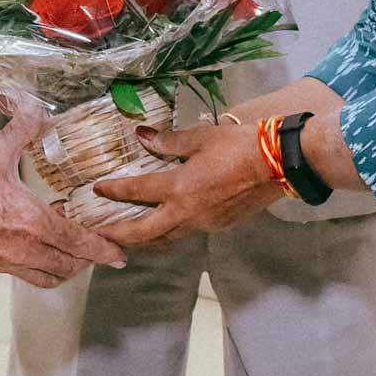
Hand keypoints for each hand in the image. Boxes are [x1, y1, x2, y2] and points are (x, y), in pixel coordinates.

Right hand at [0, 112, 124, 287]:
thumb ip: (21, 130)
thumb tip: (38, 110)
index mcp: (32, 223)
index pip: (79, 242)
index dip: (102, 249)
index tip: (119, 254)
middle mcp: (24, 249)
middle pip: (68, 266)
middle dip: (87, 260)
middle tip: (97, 251)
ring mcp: (5, 262)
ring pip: (46, 276)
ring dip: (64, 269)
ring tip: (70, 255)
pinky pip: (24, 275)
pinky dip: (39, 268)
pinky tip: (34, 250)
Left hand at [91, 123, 283, 244]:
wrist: (279, 163)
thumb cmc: (238, 144)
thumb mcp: (200, 137)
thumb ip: (168, 142)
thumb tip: (141, 136)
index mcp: (179, 188)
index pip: (137, 192)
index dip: (114, 191)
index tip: (97, 190)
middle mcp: (187, 213)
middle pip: (146, 233)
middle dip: (120, 236)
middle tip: (100, 237)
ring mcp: (205, 224)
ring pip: (168, 238)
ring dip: (146, 240)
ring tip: (130, 237)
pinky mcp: (221, 227)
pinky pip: (190, 232)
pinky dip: (173, 230)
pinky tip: (171, 222)